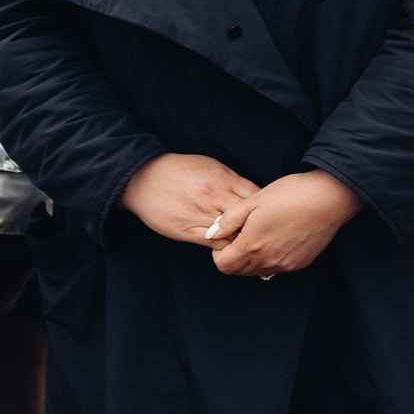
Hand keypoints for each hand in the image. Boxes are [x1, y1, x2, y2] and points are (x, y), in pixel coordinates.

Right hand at [118, 153, 263, 245]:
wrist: (145, 178)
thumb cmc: (182, 170)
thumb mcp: (213, 167)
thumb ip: (234, 182)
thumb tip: (255, 196)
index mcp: (225, 179)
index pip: (257, 198)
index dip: (267, 208)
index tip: (268, 214)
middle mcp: (216, 197)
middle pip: (250, 218)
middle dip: (258, 226)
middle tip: (263, 233)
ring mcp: (202, 215)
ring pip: (234, 234)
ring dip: (243, 239)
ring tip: (249, 242)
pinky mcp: (188, 231)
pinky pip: (216, 244)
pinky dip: (226, 247)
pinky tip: (229, 246)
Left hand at [207, 170, 363, 277]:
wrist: (329, 198)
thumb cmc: (291, 194)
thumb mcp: (254, 200)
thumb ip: (229, 220)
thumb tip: (211, 234)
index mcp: (252, 245)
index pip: (223, 265)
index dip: (220, 252)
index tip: (229, 236)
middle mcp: (268, 261)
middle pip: (239, 271)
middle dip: (234, 257)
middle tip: (243, 234)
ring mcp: (285, 264)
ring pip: (259, 271)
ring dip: (253, 259)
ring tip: (262, 234)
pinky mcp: (300, 263)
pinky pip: (278, 267)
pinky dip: (272, 258)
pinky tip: (280, 237)